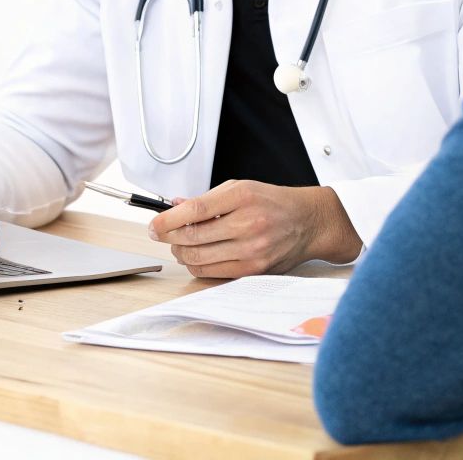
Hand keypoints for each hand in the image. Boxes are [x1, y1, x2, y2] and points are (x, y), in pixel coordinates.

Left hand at [148, 180, 361, 278]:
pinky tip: (198, 256)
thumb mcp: (241, 188)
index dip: (167, 220)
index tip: (154, 224)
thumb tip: (174, 207)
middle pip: (192, 237)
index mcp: (242, 196)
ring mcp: (252, 249)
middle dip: (169, 238)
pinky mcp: (253, 270)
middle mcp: (248, 223)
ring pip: (198, 258)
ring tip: (180, 245)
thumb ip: (207, 199)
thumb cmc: (273, 203)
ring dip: (180, 253)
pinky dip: (197, 266)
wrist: (308, 222)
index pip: (194, 210)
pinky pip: (212, 272)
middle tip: (162, 234)